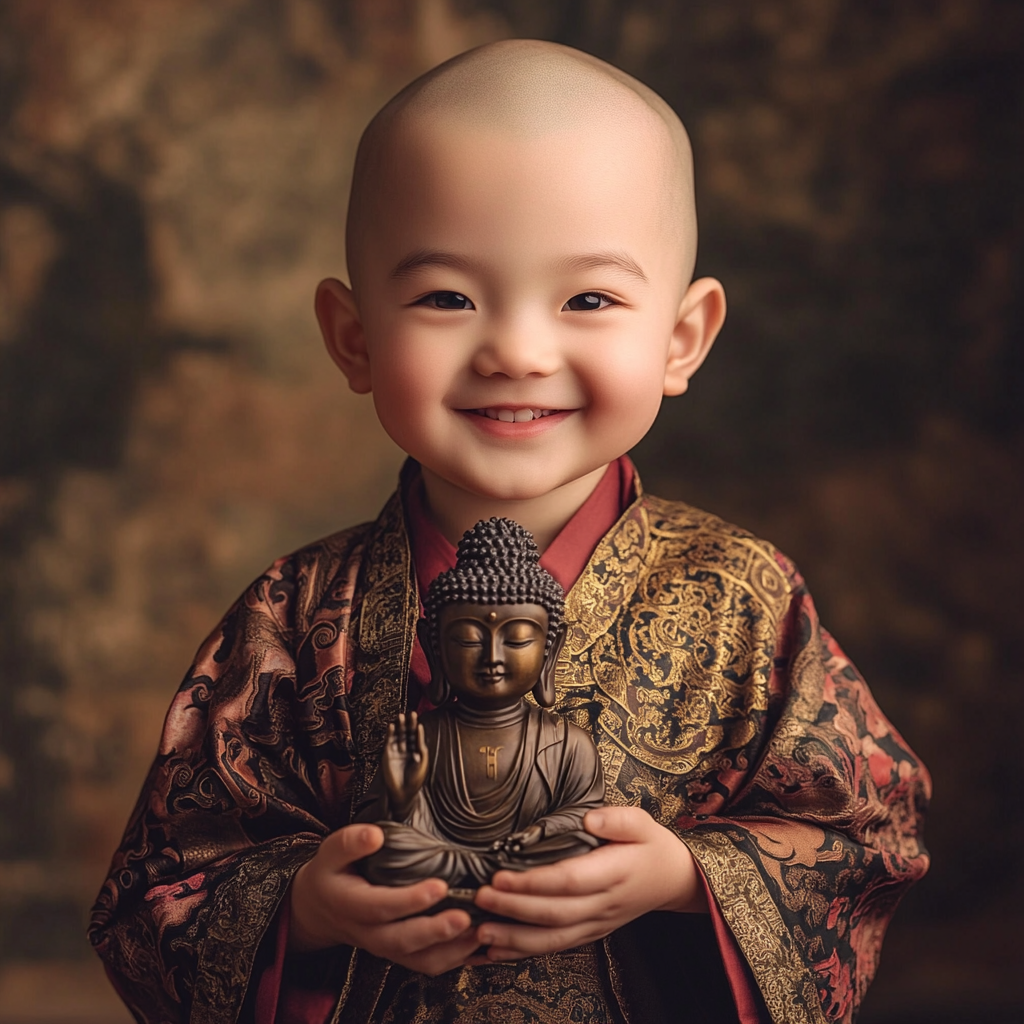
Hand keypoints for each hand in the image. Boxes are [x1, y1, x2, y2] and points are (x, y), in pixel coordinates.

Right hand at [289, 823, 477, 974]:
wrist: (320, 910)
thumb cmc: (331, 875)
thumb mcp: (331, 853)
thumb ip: (350, 843)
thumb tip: (375, 835)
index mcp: (351, 906)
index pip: (382, 907)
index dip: (410, 900)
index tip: (439, 886)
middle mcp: (369, 933)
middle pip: (403, 941)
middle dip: (435, 932)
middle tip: (464, 917)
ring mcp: (385, 947)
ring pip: (418, 960)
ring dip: (451, 950)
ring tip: (479, 932)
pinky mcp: (401, 953)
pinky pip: (427, 964)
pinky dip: (455, 958)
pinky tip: (478, 943)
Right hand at [382, 711, 428, 819]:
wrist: (403, 792)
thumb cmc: (415, 779)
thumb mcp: (422, 761)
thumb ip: (421, 745)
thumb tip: (420, 730)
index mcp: (416, 751)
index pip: (416, 736)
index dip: (416, 727)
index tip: (417, 719)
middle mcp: (406, 749)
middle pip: (407, 733)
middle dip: (409, 724)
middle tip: (411, 713)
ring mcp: (397, 752)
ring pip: (398, 736)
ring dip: (400, 726)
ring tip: (401, 716)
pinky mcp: (388, 755)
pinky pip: (389, 742)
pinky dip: (390, 734)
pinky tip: (392, 726)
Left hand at [471, 806, 707, 961]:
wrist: (674, 880)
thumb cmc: (651, 846)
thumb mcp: (642, 823)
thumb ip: (617, 820)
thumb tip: (589, 820)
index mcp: (615, 874)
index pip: (570, 881)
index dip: (534, 882)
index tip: (501, 875)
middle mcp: (604, 905)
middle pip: (555, 913)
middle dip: (514, 909)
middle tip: (480, 899)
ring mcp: (597, 924)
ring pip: (553, 939)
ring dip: (514, 938)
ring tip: (481, 932)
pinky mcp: (591, 933)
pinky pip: (556, 947)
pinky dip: (524, 952)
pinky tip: (497, 951)